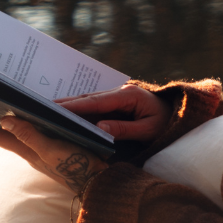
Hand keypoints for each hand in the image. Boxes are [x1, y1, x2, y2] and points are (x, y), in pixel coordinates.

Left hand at [0, 110, 106, 194]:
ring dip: (8, 122)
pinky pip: (35, 136)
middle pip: (4, 135)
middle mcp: (31, 153)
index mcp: (27, 151)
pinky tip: (35, 117)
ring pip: (19, 135)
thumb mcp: (52, 149)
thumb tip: (4, 121)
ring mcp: (43, 154)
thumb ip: (30, 136)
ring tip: (1, 106)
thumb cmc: (78, 166)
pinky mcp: (56, 152)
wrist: (100, 184)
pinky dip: (29, 124)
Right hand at [56, 84, 171, 143]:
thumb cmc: (167, 124)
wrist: (180, 116)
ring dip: (70, 104)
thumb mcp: (149, 130)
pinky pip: (95, 105)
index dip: (76, 106)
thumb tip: (100, 129)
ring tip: (47, 110)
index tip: (56, 109)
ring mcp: (118, 95)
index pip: (97, 101)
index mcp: (128, 96)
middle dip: (66, 103)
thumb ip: (125, 130)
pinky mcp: (116, 102)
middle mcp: (121, 91)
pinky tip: (65, 113)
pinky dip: (80, 108)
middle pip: (89, 98)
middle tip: (42, 108)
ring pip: (90, 100)